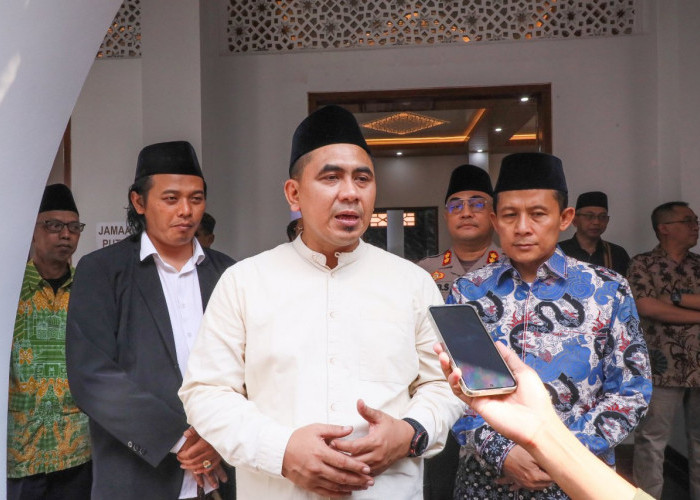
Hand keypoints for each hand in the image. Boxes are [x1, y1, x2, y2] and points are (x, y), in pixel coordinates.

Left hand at [177, 427, 227, 488]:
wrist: (228, 430)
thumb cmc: (214, 428)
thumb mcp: (203, 427)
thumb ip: (193, 431)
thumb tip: (185, 434)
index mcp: (204, 444)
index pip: (189, 454)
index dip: (182, 456)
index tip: (178, 454)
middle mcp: (210, 452)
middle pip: (193, 461)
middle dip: (184, 462)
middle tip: (179, 460)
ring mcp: (215, 456)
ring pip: (200, 466)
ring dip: (190, 467)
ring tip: (184, 465)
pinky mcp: (219, 458)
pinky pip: (209, 468)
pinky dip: (201, 470)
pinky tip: (195, 470)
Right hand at [282, 423, 373, 497]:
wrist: (279, 451)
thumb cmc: (298, 438)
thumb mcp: (316, 429)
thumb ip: (334, 430)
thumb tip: (350, 429)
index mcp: (320, 452)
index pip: (343, 462)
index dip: (356, 467)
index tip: (367, 469)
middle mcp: (317, 467)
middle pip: (342, 476)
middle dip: (358, 480)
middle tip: (370, 481)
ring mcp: (313, 478)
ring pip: (335, 486)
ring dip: (351, 487)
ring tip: (362, 487)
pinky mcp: (309, 485)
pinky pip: (326, 492)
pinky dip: (338, 494)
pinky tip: (347, 493)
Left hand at [331, 400, 414, 475]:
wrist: (407, 440)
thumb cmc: (392, 427)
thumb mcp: (380, 417)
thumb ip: (367, 411)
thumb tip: (358, 401)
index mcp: (375, 442)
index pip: (354, 447)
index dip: (342, 445)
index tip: (331, 442)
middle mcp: (377, 455)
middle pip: (354, 460)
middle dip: (341, 458)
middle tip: (327, 454)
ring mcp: (378, 464)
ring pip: (359, 470)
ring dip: (346, 467)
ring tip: (333, 463)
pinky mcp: (379, 470)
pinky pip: (364, 475)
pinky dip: (354, 474)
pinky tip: (345, 471)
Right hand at [434, 342, 558, 447]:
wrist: (538, 423)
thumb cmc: (535, 399)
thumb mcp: (524, 372)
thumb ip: (509, 358)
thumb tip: (498, 343)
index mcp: (495, 376)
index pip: (475, 362)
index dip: (463, 352)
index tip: (454, 341)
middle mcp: (484, 384)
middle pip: (462, 369)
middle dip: (449, 357)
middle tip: (439, 346)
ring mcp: (479, 394)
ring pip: (457, 380)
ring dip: (447, 367)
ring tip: (443, 356)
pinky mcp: (476, 404)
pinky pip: (460, 392)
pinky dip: (454, 381)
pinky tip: (456, 371)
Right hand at [498, 445, 552, 489]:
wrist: (501, 454)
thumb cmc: (517, 453)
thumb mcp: (533, 455)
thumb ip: (544, 463)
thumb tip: (553, 467)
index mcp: (536, 477)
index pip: (551, 479)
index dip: (554, 472)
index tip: (554, 467)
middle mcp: (531, 483)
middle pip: (546, 484)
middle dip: (549, 477)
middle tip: (549, 468)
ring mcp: (524, 484)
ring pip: (538, 487)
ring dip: (542, 482)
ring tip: (543, 474)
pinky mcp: (518, 483)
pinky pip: (525, 487)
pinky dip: (527, 486)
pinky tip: (525, 484)